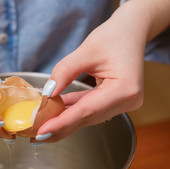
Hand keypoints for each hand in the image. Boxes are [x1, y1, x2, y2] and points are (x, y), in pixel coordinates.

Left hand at [33, 0, 169, 142]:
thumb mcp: (86, 50)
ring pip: (88, 116)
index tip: (42, 132)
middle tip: (37, 136)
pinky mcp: (117, 101)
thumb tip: (48, 93)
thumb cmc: (114, 36)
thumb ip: (65, 71)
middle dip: (61, 127)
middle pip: (87, 118)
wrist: (132, 31)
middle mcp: (127, 101)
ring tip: (42, 126)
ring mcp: (124, 103)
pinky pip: (90, 108)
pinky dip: (73, 110)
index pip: (87, 110)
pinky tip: (56, 113)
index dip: (62, 122)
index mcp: (125, 89)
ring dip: (65, 120)